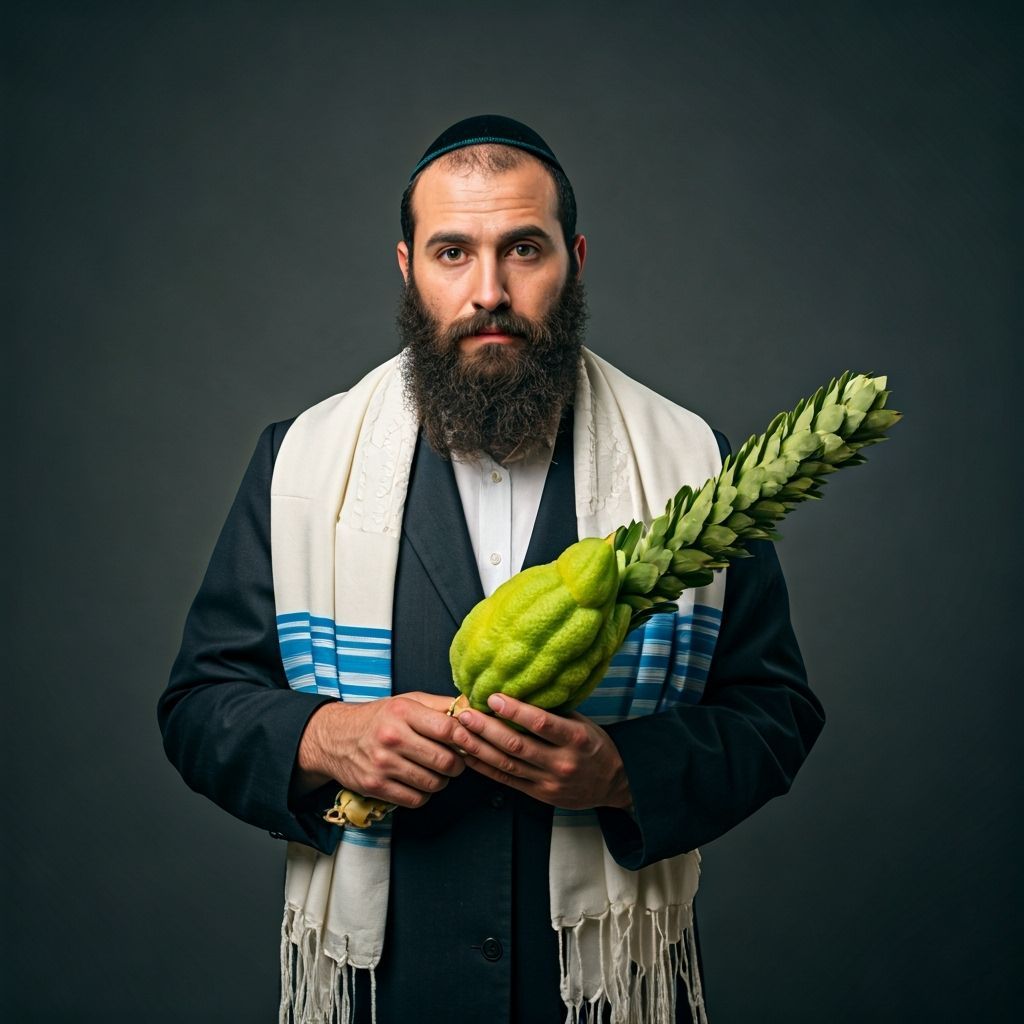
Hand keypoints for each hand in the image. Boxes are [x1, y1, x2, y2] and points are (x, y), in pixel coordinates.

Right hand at [296, 692, 470, 808]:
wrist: (334, 737)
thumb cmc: (378, 718)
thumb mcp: (406, 701)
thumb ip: (440, 705)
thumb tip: (472, 711)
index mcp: (402, 711)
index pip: (448, 729)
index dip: (465, 738)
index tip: (468, 742)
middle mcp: (392, 737)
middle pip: (444, 760)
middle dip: (457, 764)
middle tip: (455, 761)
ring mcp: (382, 763)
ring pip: (433, 783)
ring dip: (441, 781)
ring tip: (435, 771)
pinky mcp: (375, 786)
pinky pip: (416, 800)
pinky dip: (423, 794)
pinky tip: (418, 783)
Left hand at [456, 694, 632, 811]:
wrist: (614, 784)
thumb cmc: (595, 746)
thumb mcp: (583, 723)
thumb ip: (554, 712)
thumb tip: (520, 690)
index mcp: (576, 739)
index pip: (541, 723)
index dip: (515, 711)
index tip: (493, 697)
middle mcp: (562, 762)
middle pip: (517, 745)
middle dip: (487, 729)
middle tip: (465, 714)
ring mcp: (549, 782)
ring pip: (507, 765)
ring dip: (479, 748)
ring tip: (458, 733)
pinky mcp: (539, 796)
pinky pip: (507, 781)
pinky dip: (485, 768)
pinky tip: (468, 755)